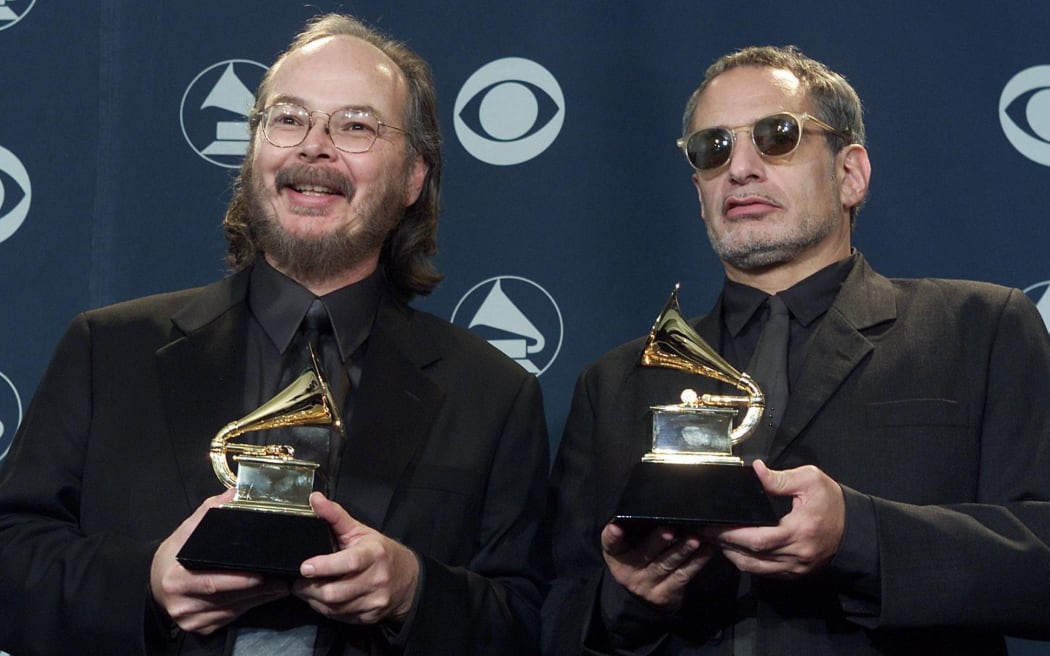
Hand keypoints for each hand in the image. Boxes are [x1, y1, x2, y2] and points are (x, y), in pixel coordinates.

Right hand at [150, 489, 291, 634]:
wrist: (155, 585)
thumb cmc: (173, 557)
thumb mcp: (185, 533)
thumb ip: (209, 512)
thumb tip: (235, 493)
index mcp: (175, 580)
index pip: (211, 582)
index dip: (237, 580)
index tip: (261, 573)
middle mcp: (182, 604)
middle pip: (226, 598)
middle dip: (257, 590)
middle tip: (282, 579)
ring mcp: (191, 619)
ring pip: (232, 610)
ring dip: (259, 599)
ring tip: (281, 586)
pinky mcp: (200, 628)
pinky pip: (229, 618)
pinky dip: (249, 607)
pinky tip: (264, 597)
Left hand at [292, 492, 419, 624]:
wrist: (408, 579)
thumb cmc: (380, 552)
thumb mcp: (360, 530)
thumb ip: (335, 515)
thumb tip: (314, 498)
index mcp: (373, 554)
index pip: (348, 562)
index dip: (325, 566)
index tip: (305, 567)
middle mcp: (376, 579)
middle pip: (336, 592)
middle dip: (310, 589)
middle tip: (298, 583)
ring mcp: (374, 600)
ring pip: (334, 608)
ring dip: (314, 600)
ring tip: (308, 590)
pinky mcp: (370, 616)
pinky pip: (340, 617)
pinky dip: (327, 609)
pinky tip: (323, 599)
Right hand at [601, 521, 713, 610]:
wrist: (644, 596)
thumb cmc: (638, 558)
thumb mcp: (627, 547)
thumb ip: (634, 529)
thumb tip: (656, 504)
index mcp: (616, 555)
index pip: (610, 544)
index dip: (612, 536)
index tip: (616, 527)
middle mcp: (628, 572)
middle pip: (644, 554)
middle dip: (657, 541)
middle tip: (669, 529)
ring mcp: (647, 585)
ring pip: (666, 565)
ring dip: (682, 550)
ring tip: (694, 539)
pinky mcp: (665, 594)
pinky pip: (682, 576)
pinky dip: (696, 562)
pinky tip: (707, 550)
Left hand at [704, 460, 844, 577]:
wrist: (854, 528)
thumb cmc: (832, 502)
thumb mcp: (811, 480)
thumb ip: (780, 478)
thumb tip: (755, 471)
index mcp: (800, 529)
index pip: (759, 538)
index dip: (732, 534)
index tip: (713, 525)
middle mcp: (797, 553)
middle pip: (752, 556)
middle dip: (725, 544)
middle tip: (705, 532)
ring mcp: (796, 567)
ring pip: (756, 569)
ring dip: (733, 556)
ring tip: (716, 540)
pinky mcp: (796, 573)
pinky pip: (765, 573)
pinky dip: (748, 562)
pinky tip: (736, 549)